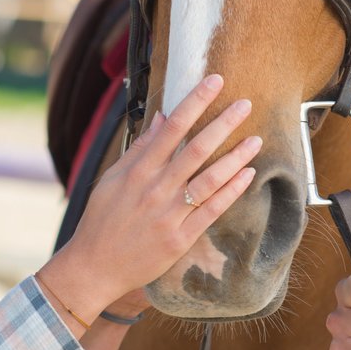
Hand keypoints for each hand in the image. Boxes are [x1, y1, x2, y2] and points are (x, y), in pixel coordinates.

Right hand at [43, 74, 259, 315]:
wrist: (94, 267)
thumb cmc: (102, 221)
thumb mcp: (112, 180)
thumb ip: (140, 150)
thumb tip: (162, 118)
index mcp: (138, 171)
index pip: (172, 128)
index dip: (194, 102)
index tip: (214, 82)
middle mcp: (156, 189)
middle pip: (196, 149)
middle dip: (223, 123)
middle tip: (246, 104)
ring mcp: (170, 214)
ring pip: (209, 179)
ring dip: (235, 157)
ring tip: (256, 140)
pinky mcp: (181, 238)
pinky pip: (212, 210)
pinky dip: (232, 191)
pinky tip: (248, 175)